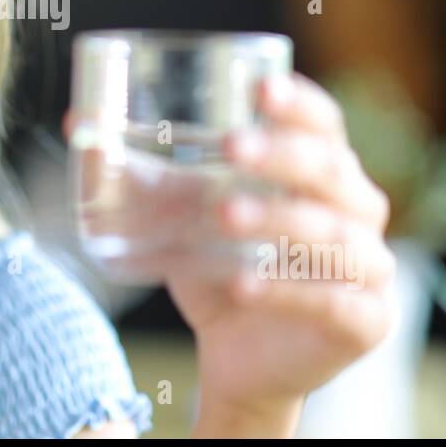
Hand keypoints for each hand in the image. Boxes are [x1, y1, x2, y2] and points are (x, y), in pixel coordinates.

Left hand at [64, 70, 396, 435]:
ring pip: (332, 235)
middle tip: (231, 148)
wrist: (238, 358)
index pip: (324, 124)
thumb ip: (144, 173)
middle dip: (281, 156)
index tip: (260, 88)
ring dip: (276, 221)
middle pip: (330, 171)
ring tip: (222, 216)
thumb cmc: (219, 267)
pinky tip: (243, 283)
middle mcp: (358, 210)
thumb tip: (76, 125)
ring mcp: (369, 267)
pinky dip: (286, 290)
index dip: (298, 103)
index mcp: (324, 171)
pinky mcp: (364, 321)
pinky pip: (330, 301)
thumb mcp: (183, 216)